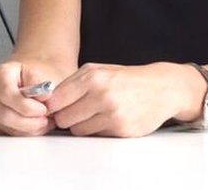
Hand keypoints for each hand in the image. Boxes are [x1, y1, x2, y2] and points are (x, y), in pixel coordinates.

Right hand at [0, 61, 64, 135]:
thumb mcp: (41, 73)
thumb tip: (44, 97)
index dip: (28, 107)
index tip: (43, 109)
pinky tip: (31, 124)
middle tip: (45, 120)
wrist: (24, 81)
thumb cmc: (32, 78)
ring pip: (5, 127)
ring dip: (28, 129)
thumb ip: (42, 83)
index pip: (7, 94)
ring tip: (42, 122)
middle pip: (5, 115)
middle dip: (30, 122)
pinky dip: (22, 132)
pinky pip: (4, 132)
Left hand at [45, 62, 202, 136]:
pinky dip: (97, 130)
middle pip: (63, 119)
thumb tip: (47, 102)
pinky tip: (107, 119)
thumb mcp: (96, 71)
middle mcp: (101, 95)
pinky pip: (95, 136)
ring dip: (81, 126)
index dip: (52, 107)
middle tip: (75, 112)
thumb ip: (71, 84)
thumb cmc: (124, 79)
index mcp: (91, 77)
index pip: (55, 100)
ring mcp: (113, 114)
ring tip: (94, 114)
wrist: (161, 88)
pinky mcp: (122, 130)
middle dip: (65, 117)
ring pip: (78, 130)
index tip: (55, 107)